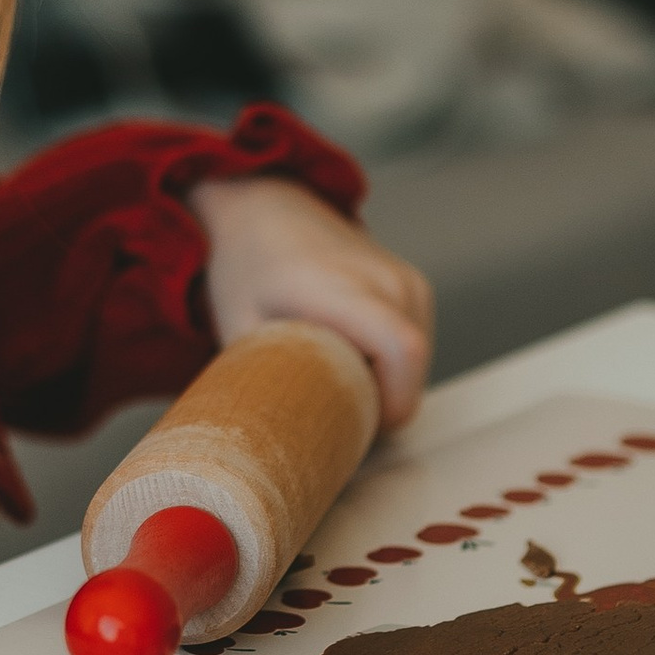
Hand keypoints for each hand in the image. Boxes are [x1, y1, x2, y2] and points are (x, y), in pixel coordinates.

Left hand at [188, 175, 433, 430]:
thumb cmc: (246, 269)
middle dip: (378, 406)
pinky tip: (347, 352)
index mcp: (341, 288)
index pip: (402, 350)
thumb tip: (268, 448)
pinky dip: (390, 365)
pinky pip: (416, 346)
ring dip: (384, 385)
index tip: (353, 425)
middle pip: (412, 372)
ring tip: (331, 371)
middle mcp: (389, 280)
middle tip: (326, 408)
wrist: (265, 206)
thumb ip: (262, 386)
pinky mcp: (416, 287)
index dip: (391, 404)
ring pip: (417, 365)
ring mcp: (408, 281)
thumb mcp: (237, 330)